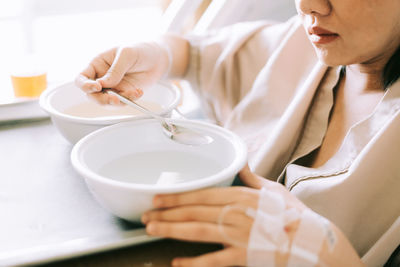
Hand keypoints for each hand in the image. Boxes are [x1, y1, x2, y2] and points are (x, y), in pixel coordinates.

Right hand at [75, 41, 169, 104]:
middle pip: (92, 95)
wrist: (158, 59)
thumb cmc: (140, 50)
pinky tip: (138, 92)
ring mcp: (113, 88)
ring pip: (107, 102)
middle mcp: (102, 78)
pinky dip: (129, 100)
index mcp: (97, 65)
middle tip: (115, 99)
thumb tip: (104, 84)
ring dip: (118, 102)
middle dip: (102, 99)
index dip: (85, 85)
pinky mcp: (124, 94)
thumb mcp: (127, 54)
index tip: (97, 87)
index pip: (82, 78)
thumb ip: (115, 69)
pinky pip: (122, 102)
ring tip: (132, 94)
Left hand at [141, 165, 304, 266]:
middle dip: (168, 213)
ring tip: (152, 230)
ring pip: (199, 231)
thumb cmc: (293, 215)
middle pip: (195, 212)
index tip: (159, 197)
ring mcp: (239, 236)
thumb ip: (252, 178)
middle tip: (146, 215)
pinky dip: (194, 263)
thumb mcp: (274, 191)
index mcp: (242, 196)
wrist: (313, 242)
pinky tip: (177, 263)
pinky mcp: (243, 257)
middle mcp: (236, 213)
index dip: (178, 196)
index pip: (203, 194)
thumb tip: (240, 163)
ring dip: (173, 230)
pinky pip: (214, 261)